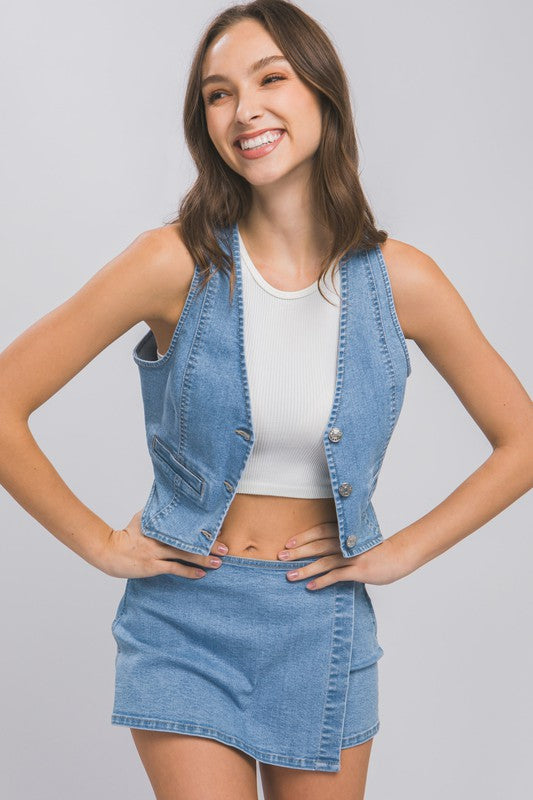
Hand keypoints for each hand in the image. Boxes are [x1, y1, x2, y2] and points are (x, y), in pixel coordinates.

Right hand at [96, 510, 228, 578]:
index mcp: (158, 524)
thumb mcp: (143, 518)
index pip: (184, 524)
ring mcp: (156, 552)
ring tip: (219, 561)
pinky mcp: (152, 566)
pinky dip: (189, 572)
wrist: (109, 551)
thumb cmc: (127, 534)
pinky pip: (174, 569)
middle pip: (188, 540)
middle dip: (208, 544)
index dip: (202, 526)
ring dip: (203, 559)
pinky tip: (201, 574)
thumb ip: (159, 512)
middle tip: (225, 547)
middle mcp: (159, 537)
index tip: (218, 526)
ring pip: (184, 555)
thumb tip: (173, 500)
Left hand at [277, 523, 413, 589]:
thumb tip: (319, 546)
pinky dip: (322, 581)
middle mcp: (347, 543)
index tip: (288, 542)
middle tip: (280, 557)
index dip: (304, 536)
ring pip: (324, 562)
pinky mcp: (358, 570)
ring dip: (305, 570)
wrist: (398, 557)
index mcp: (345, 533)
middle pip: (318, 546)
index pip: (320, 531)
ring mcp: (353, 556)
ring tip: (290, 576)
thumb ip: (339, 540)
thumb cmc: (375, 550)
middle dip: (297, 552)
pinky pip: (336, 576)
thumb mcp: (356, 540)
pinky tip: (310, 587)